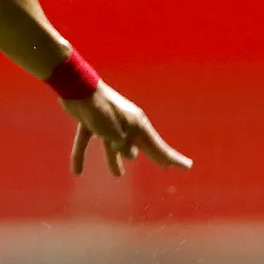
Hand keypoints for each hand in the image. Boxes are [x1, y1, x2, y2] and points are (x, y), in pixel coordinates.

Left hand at [65, 83, 189, 173]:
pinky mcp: (91, 121)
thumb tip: (128, 155)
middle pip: (139, 145)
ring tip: (117, 175)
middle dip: (150, 156)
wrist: (78, 88)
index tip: (187, 166)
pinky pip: (88, 141)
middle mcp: (126, 123)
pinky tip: (77, 171)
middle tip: (165, 165)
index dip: (172, 158)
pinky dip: (82, 154)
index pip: (158, 146)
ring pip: (112, 145)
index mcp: (137, 125)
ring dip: (113, 160)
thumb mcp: (115, 134)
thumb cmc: (100, 111)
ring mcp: (108, 122)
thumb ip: (123, 147)